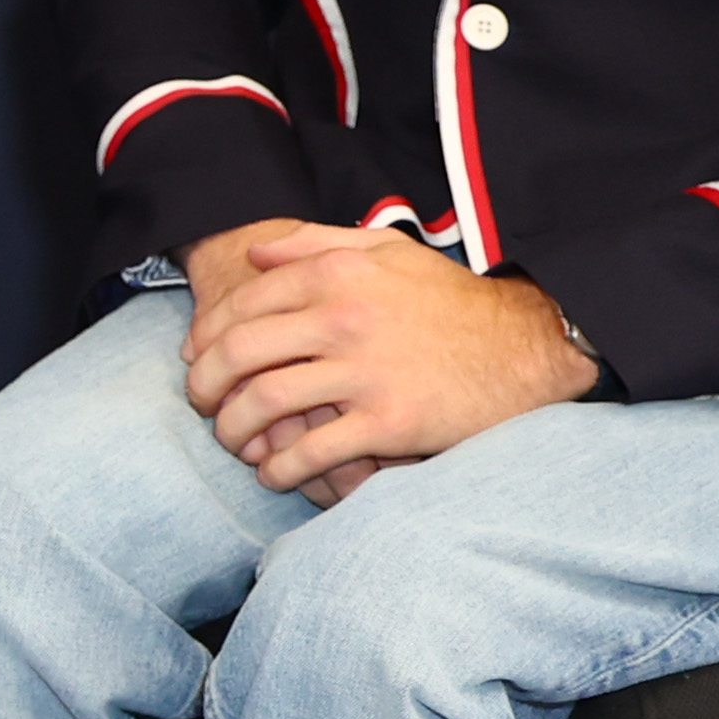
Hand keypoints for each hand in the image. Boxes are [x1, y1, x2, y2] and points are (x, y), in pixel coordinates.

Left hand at [181, 220, 593, 498]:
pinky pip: (311, 451)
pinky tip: (272, 474)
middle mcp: (340, 318)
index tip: (195, 358)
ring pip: (264, 403)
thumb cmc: (449, 300)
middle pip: (238, 353)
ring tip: (231, 441)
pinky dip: (279, 468)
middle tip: (200, 403)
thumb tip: (255, 253)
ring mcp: (363, 372)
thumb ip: (315, 243)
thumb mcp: (385, 250)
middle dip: (205, 383)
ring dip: (234, 429)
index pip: (240, 305)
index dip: (205, 336)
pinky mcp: (388, 422)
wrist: (523, 348)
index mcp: (333, 275)